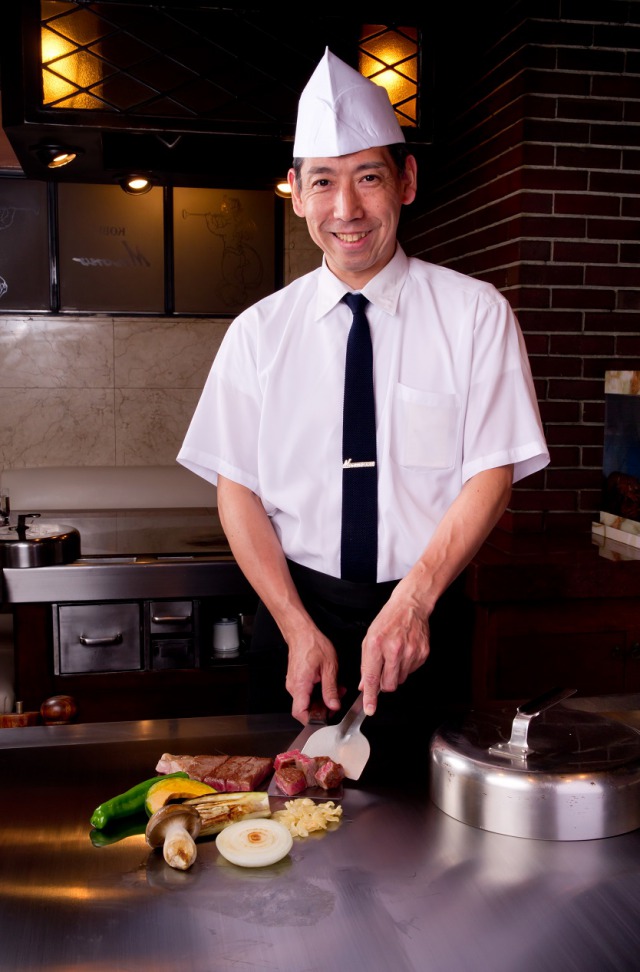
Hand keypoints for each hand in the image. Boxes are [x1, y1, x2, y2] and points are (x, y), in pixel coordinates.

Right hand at [285, 626, 341, 723]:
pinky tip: (328, 685)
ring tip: (336, 691)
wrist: (301, 632)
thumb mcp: (329, 667)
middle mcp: (294, 686)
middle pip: (305, 709)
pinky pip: (306, 692)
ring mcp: (294, 683)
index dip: (312, 720)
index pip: (300, 713)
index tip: (325, 719)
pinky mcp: (296, 679)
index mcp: (300, 685)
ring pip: (307, 701)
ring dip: (322, 699)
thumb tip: (333, 705)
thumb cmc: (313, 644)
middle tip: (337, 702)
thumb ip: (330, 689)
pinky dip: (317, 692)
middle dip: (322, 709)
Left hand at [359, 590, 430, 715]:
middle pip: (388, 684)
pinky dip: (406, 667)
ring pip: (400, 680)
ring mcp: (410, 652)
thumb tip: (364, 685)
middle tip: (383, 670)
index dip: (370, 696)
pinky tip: (404, 652)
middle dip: (383, 684)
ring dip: (395, 674)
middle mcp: (394, 649)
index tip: (369, 709)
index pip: (372, 677)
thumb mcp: (369, 639)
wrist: (410, 607)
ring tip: (394, 656)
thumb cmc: (388, 620)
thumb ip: (365, 664)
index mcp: (376, 644)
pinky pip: (411, 672)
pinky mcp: (422, 654)